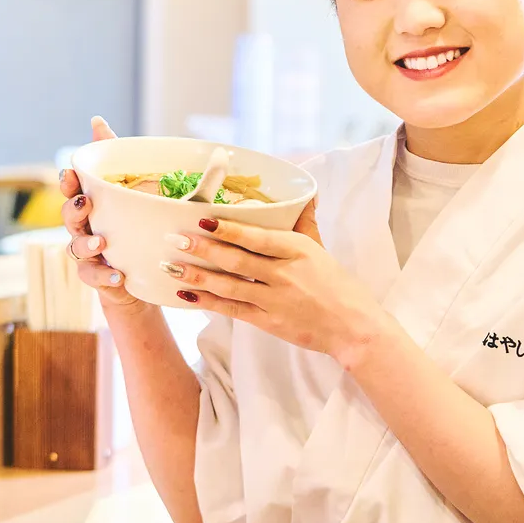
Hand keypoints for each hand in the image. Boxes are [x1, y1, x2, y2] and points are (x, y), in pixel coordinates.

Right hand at [60, 116, 158, 319]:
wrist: (142, 274)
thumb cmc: (134, 227)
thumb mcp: (133, 191)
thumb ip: (116, 158)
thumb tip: (96, 121)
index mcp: (92, 207)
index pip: (72, 191)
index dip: (67, 182)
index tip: (70, 174)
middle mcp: (85, 229)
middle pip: (68, 218)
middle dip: (73, 209)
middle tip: (85, 203)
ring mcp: (89, 255)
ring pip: (76, 248)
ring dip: (86, 244)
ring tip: (101, 242)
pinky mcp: (98, 279)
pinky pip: (93, 277)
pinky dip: (103, 276)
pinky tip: (117, 275)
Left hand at [163, 199, 392, 366]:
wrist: (352, 327)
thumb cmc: (338, 286)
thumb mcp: (322, 249)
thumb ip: (306, 223)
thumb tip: (307, 194)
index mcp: (298, 250)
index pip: (257, 237)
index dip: (229, 230)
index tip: (204, 220)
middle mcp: (284, 274)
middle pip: (237, 260)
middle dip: (203, 249)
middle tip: (175, 239)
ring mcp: (274, 300)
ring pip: (229, 285)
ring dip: (198, 275)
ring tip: (171, 265)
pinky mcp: (268, 321)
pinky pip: (232, 309)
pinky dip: (207, 301)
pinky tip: (187, 293)